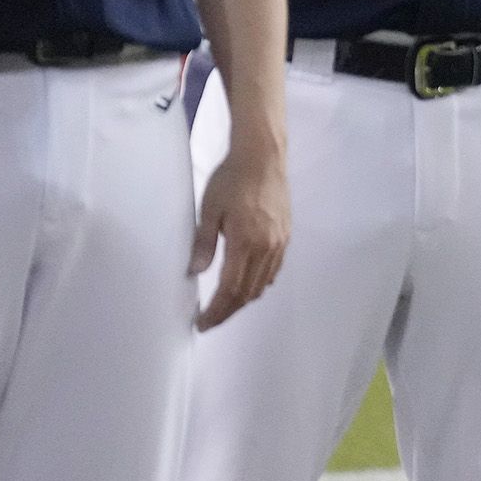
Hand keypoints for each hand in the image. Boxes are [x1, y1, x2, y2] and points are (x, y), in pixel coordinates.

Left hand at [191, 144, 289, 329]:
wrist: (263, 157)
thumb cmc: (231, 180)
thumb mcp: (210, 210)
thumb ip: (203, 243)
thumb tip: (194, 273)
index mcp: (245, 242)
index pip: (230, 289)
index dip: (216, 310)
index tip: (202, 323)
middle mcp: (267, 247)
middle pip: (248, 292)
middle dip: (228, 311)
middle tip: (210, 321)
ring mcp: (279, 242)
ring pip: (262, 284)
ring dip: (243, 300)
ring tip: (225, 306)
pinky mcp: (285, 235)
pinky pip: (273, 270)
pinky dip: (259, 284)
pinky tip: (247, 285)